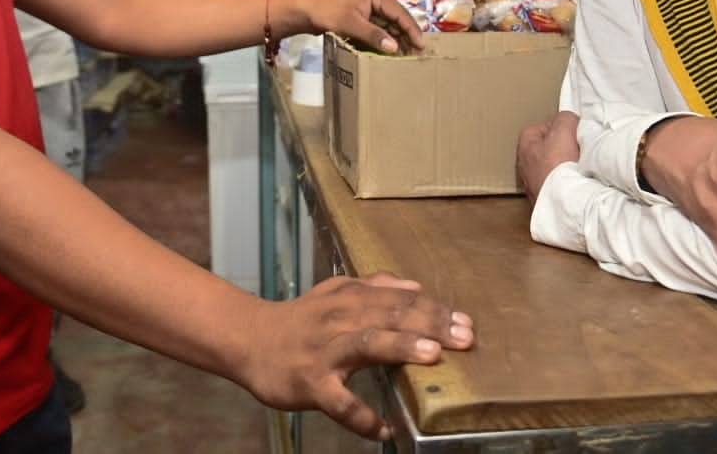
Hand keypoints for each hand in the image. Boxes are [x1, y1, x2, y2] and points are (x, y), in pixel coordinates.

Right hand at [243, 272, 472, 439]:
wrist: (250, 340)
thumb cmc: (301, 319)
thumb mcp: (336, 292)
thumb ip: (375, 286)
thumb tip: (415, 286)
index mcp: (351, 298)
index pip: (400, 300)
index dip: (434, 309)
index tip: (465, 321)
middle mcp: (341, 320)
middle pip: (390, 317)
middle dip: (430, 325)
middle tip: (464, 338)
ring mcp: (325, 352)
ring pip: (366, 345)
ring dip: (400, 348)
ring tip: (432, 356)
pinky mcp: (310, 384)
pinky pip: (339, 402)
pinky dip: (362, 417)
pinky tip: (384, 428)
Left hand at [300, 0, 424, 55]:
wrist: (307, 12)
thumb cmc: (327, 13)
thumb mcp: (351, 24)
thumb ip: (373, 35)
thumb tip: (394, 47)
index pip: (400, 13)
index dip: (412, 30)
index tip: (421, 46)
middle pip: (399, 19)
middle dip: (408, 36)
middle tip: (418, 55)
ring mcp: (372, 8)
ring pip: (392, 25)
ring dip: (399, 40)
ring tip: (408, 56)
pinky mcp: (366, 17)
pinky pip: (382, 29)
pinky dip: (388, 40)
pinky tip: (393, 52)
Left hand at [517, 111, 580, 201]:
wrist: (564, 203)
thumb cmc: (558, 166)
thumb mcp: (564, 128)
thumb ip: (566, 118)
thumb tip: (570, 121)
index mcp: (525, 146)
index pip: (542, 128)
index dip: (561, 127)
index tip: (574, 130)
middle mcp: (526, 167)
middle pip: (550, 148)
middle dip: (565, 146)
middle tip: (579, 147)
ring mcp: (536, 185)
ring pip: (556, 167)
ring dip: (570, 166)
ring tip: (582, 166)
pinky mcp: (548, 200)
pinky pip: (562, 185)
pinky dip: (572, 182)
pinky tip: (581, 181)